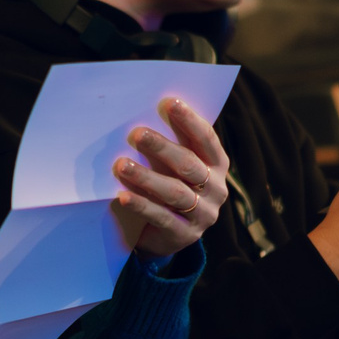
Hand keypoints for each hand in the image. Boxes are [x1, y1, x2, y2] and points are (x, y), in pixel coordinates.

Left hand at [108, 95, 228, 259]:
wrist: (163, 234)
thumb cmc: (167, 185)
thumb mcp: (172, 165)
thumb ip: (169, 144)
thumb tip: (141, 112)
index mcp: (217, 164)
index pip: (206, 139)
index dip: (189, 120)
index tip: (168, 102)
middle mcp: (216, 189)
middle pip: (189, 164)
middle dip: (162, 147)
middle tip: (136, 134)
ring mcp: (203, 214)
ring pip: (175, 192)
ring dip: (146, 177)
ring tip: (121, 165)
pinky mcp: (185, 235)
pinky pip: (162, 218)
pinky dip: (141, 205)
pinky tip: (122, 196)